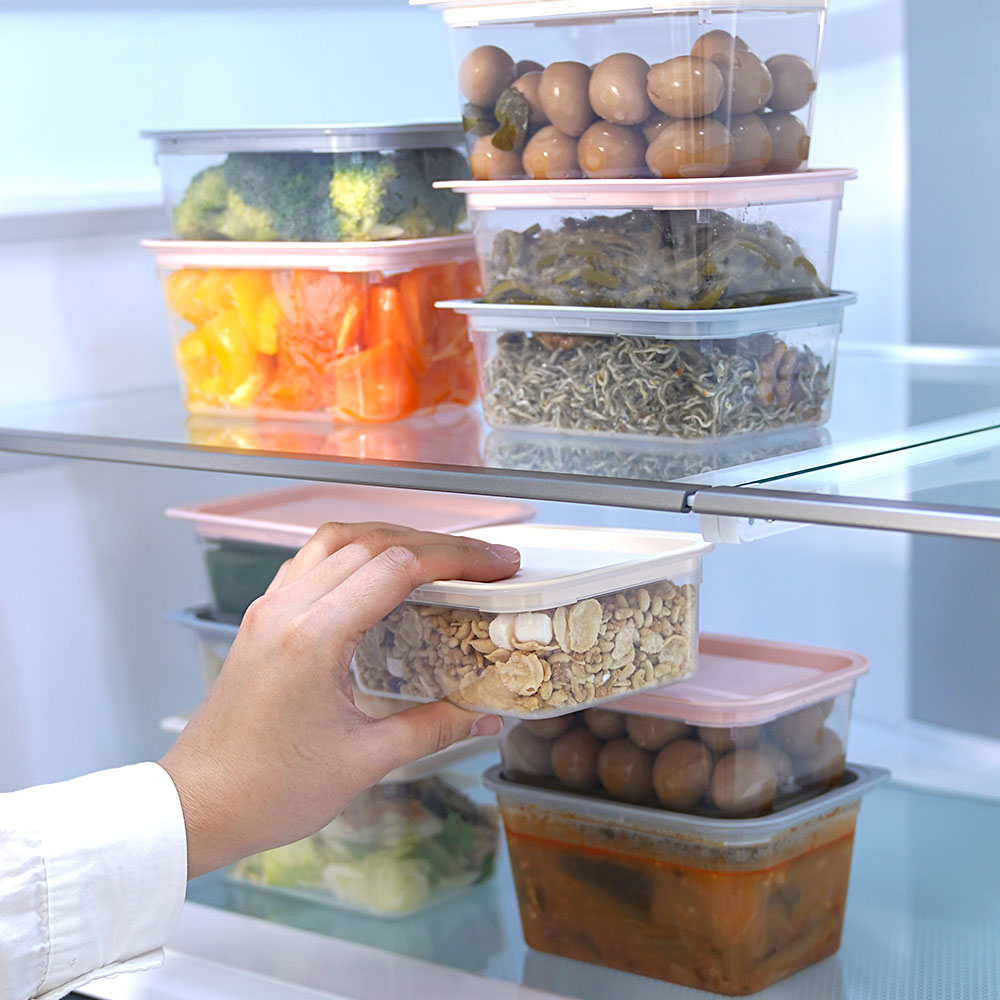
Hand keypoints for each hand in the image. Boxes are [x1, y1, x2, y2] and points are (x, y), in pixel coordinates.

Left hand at [159, 522, 519, 878]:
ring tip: (438, 557)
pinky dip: (355, 552)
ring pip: (337, 539)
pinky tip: (379, 575)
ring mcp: (270, 607)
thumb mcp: (362, 763)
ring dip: (393, 537)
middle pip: (373, 541)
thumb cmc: (269, 790)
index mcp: (314, 637)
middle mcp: (288, 607)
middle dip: (437, 545)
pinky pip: (312, 560)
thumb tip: (485, 717)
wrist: (195, 804)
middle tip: (484, 562)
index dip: (457, 559)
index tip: (498, 566)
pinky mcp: (262, 618)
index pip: (398, 567)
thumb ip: (431, 730)